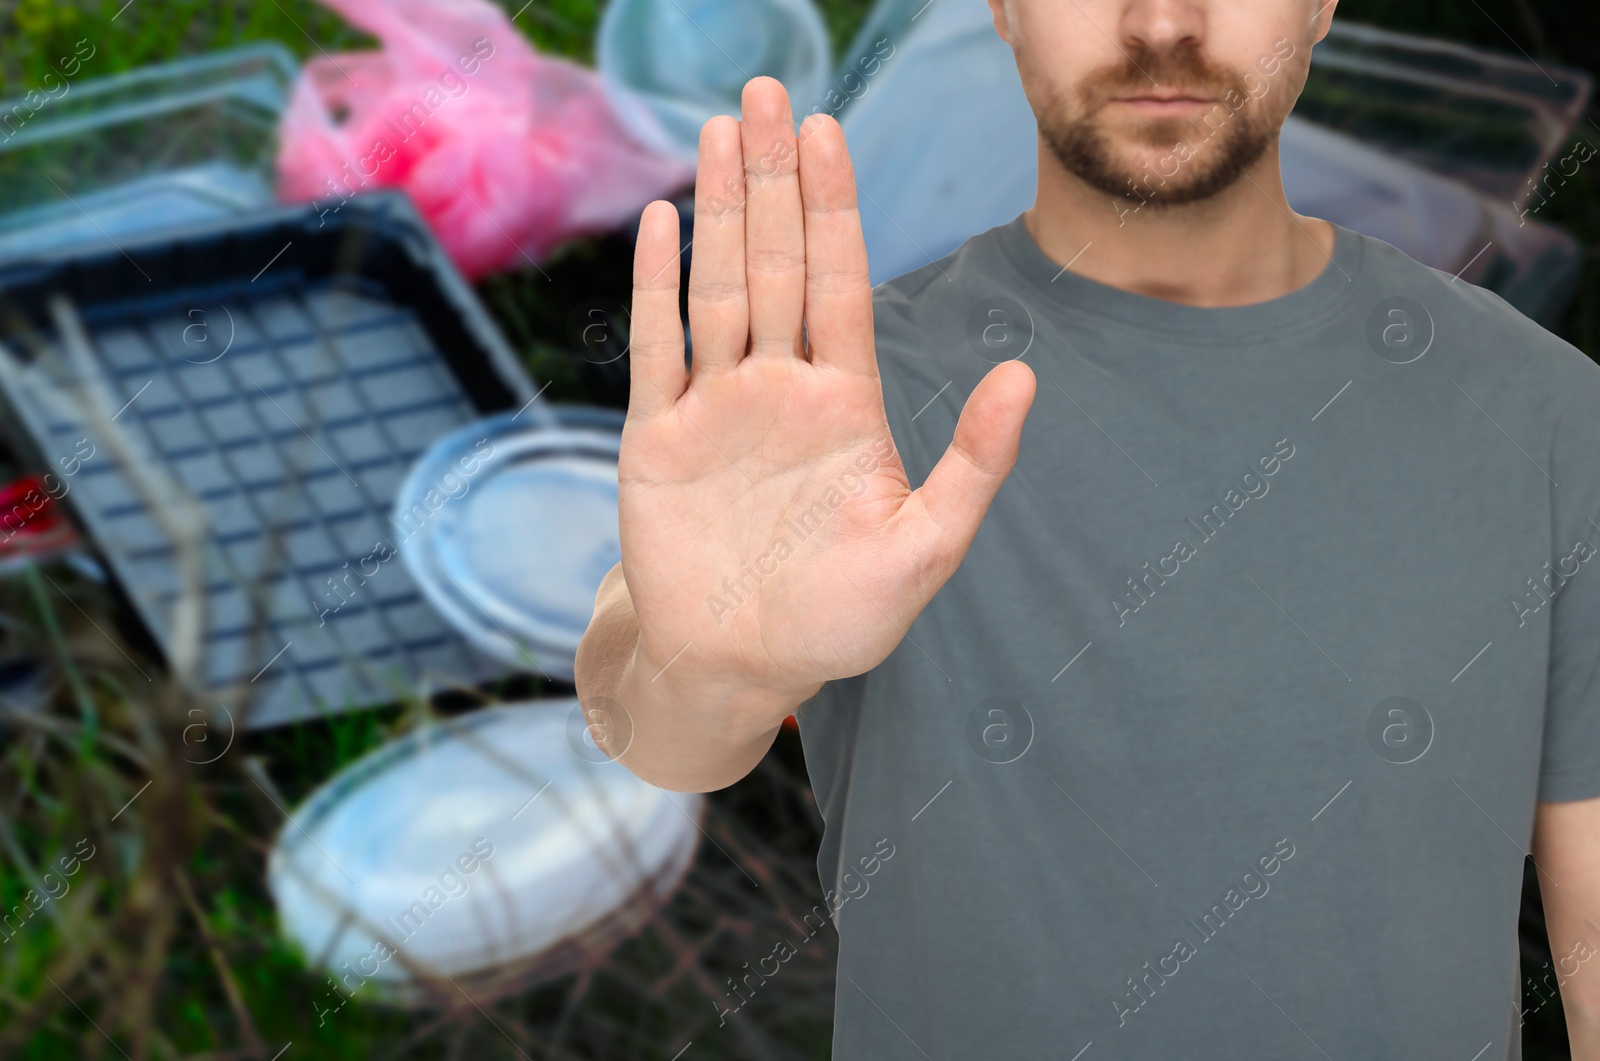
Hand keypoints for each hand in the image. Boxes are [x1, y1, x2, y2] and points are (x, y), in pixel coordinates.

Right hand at [620, 76, 1035, 698]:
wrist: (740, 668)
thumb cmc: (839, 620)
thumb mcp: (926, 549)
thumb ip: (973, 463)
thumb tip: (1024, 376)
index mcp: (844, 402)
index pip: (840, 282)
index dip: (834, 207)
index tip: (830, 132)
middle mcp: (779, 389)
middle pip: (777, 262)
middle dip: (773, 180)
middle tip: (769, 94)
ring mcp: (716, 409)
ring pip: (718, 287)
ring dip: (716, 210)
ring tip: (719, 131)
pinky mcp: (659, 440)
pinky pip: (658, 349)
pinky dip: (656, 286)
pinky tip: (661, 224)